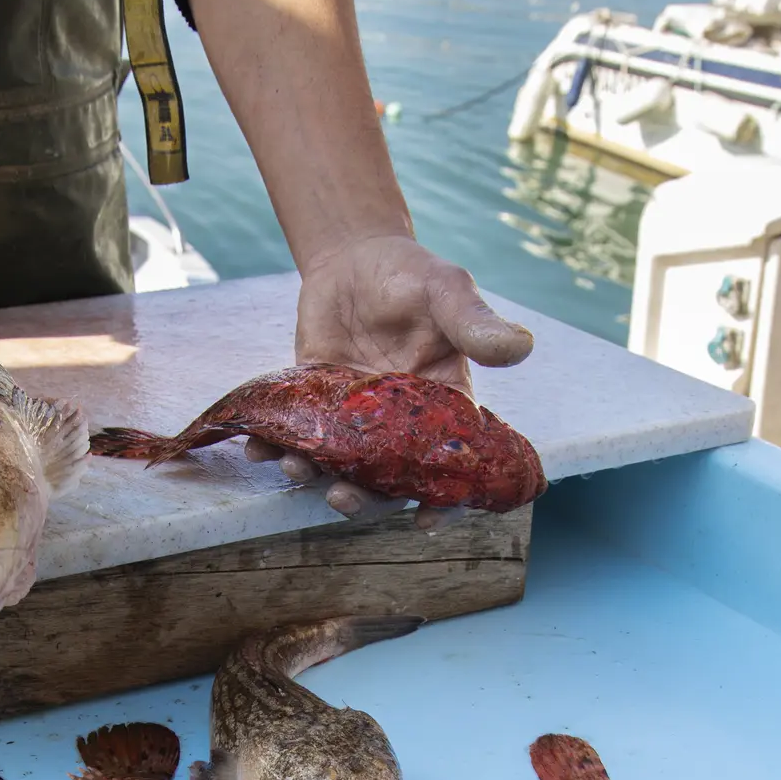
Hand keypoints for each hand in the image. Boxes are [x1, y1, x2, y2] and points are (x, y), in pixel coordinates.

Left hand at [247, 235, 533, 520]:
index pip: (449, 469)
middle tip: (342, 498)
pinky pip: (294, 437)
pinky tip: (258, 448)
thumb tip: (522, 347)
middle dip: (364, 499)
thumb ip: (476, 324)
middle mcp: (399, 428)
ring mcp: (353, 422)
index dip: (443, 503)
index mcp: (443, 409)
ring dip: (315, 477)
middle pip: (386, 482)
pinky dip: (273, 447)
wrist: (354, 258)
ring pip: (337, 468)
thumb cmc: (412, 277)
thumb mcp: (447, 293)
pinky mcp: (312, 407)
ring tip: (296, 468)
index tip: (425, 521)